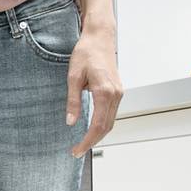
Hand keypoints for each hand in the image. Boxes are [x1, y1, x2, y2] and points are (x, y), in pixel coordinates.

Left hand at [66, 26, 121, 156]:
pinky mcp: (118, 91)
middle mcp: (116, 94)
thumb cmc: (86, 53)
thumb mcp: (73, 77)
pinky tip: (92, 129)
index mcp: (105, 92)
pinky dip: (103, 125)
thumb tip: (70, 121)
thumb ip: (73, 101)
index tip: (77, 150)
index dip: (87, 141)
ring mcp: (119, 93)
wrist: (100, 38)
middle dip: (92, 142)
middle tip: (77, 151)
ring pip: (111, 122)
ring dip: (98, 135)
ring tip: (83, 143)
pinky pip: (111, 113)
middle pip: (106, 127)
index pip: (98, 125)